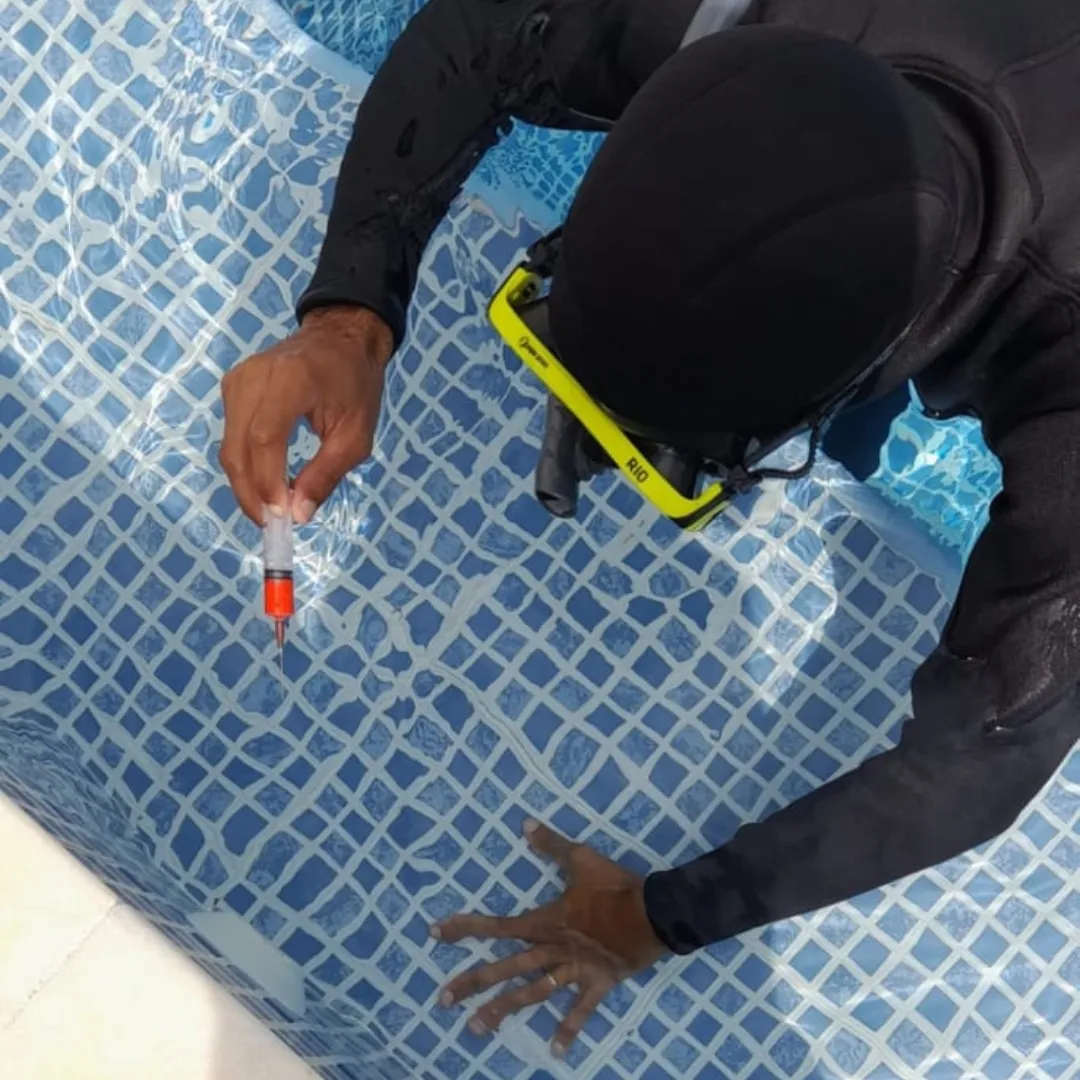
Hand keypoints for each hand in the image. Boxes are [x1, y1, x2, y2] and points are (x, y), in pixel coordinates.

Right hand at [219, 305, 392, 523]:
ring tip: (270, 507)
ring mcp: (238, 378)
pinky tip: (265, 479)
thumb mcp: (355, 436)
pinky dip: (245, 462)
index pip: (265, 437)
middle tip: (271, 524)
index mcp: (292, 379)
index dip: (266, 481)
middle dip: (250, 492)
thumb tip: (298, 515)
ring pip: (229, 444)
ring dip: (245, 482)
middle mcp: (255, 375)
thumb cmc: (355, 386)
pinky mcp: (232, 385)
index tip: (279, 515)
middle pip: (237, 445)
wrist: (340, 338)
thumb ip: (326, 475)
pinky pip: (231, 433)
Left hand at [432, 820, 667, 1057]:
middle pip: (507, 968)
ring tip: (475, 1030)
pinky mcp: (598, 984)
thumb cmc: (615, 887)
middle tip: (441, 1000)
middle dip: (473, 982)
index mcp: (546, 922)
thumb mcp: (582, 859)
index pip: (499, 926)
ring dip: (504, 1011)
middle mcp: (553, 950)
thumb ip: (552, 845)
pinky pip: (581, 1010)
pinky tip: (554, 1051)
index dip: (466, 928)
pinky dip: (569, 1030)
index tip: (435, 932)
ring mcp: (574, 971)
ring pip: (533, 994)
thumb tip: (524, 824)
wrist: (653, 913)